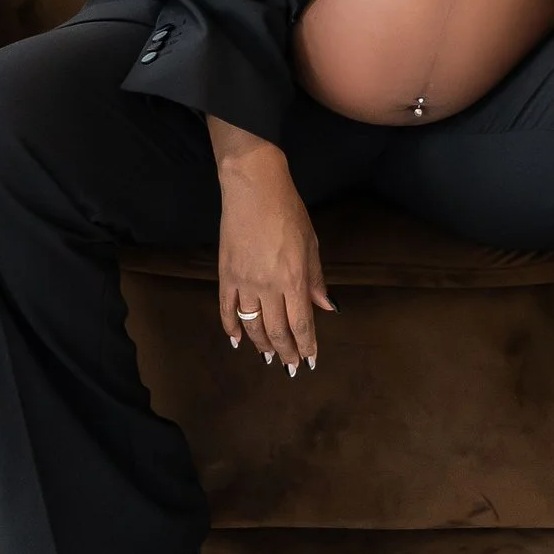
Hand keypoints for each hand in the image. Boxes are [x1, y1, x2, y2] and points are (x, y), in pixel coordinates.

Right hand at [207, 122, 332, 375]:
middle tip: (290, 367)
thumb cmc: (288, 210)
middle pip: (277, 331)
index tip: (311, 362)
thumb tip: (327, 308)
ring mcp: (245, 281)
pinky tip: (236, 340)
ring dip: (261, 345)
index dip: (307, 346)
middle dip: (286, 352)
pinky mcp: (226, 274)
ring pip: (252, 325)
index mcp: (294, 279)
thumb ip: (317, 279)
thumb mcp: (311, 243)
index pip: (302, 324)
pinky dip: (231, 327)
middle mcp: (269, 286)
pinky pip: (227, 309)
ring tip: (268, 357)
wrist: (253, 186)